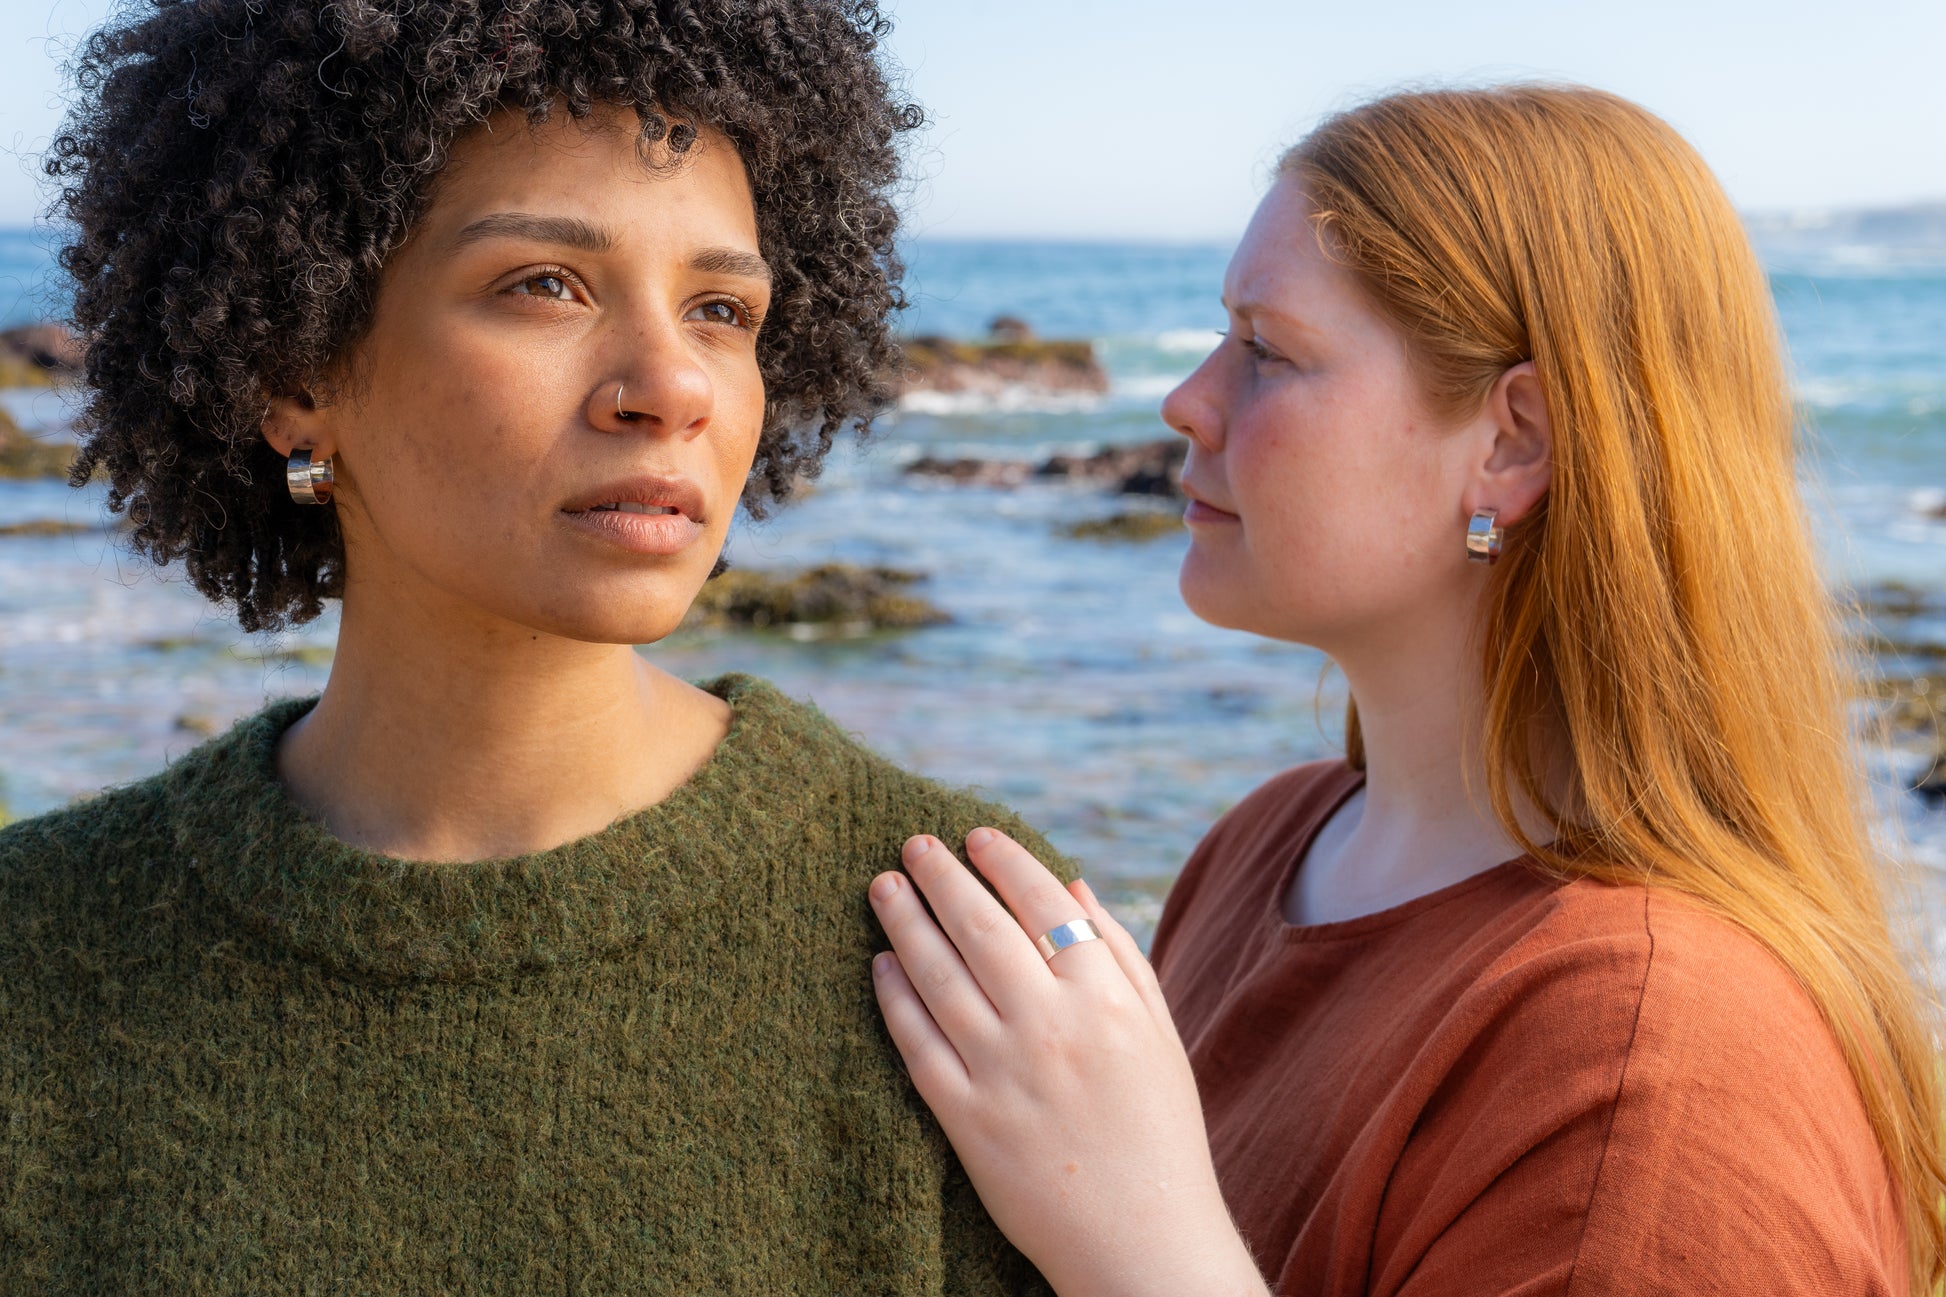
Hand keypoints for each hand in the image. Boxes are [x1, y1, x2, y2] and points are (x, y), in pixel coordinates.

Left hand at [869, 828, 1269, 1296]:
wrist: (1144, 1241)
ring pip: (939, 977)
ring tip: (883, 886)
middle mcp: (1053, 1028)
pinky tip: (879, 966)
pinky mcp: (968, 1121)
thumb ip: (1121, 955)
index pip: (1043, 905)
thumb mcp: (1161, 1035)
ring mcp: (1005, 1074)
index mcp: (1107, 1001)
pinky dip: (894, 999)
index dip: (1005, 862)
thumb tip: (1073, 885)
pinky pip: (917, 1045)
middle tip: (913, 843)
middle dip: (942, 877)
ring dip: (905, 923)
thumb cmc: (1160, 1132)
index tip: (976, 834)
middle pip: (981, 929)